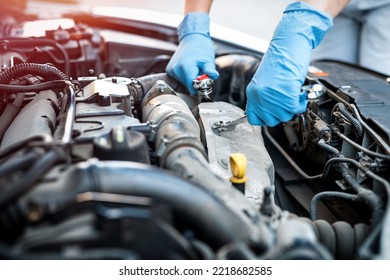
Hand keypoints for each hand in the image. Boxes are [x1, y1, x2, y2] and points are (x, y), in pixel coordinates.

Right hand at [166, 12, 218, 94]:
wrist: (192, 38)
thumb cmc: (201, 47)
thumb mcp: (208, 60)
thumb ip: (209, 71)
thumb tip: (213, 77)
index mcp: (185, 67)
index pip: (192, 87)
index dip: (200, 89)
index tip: (205, 85)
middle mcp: (175, 69)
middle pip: (187, 87)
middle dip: (195, 84)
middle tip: (201, 75)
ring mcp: (171, 70)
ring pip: (183, 85)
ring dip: (190, 81)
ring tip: (195, 70)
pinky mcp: (169, 70)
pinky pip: (179, 80)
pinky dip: (185, 78)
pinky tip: (189, 70)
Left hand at [246, 2, 332, 125]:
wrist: (289, 44)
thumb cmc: (280, 58)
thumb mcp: (266, 82)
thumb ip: (264, 97)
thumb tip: (270, 110)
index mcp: (252, 92)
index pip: (253, 118)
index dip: (265, 118)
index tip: (273, 114)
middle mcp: (260, 96)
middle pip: (271, 120)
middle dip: (282, 114)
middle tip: (287, 103)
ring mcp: (272, 96)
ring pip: (284, 116)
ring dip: (292, 108)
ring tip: (294, 96)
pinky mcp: (286, 94)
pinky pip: (294, 109)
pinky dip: (300, 104)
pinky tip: (299, 94)